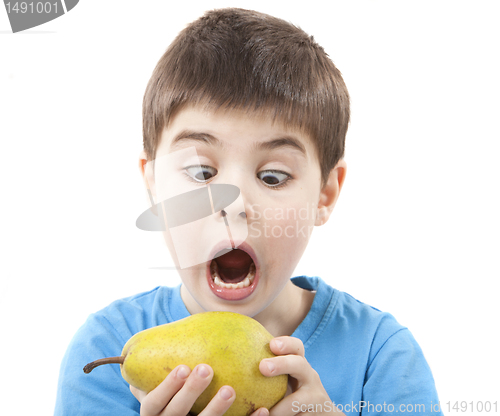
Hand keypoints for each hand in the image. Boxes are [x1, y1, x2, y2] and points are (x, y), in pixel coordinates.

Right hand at [129, 363, 267, 415]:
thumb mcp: (162, 380)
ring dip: (216, 409)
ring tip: (229, 390)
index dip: (166, 387)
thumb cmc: (173, 389)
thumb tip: (182, 325)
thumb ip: (168, 362)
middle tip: (206, 369)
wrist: (186, 413)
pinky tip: (262, 410)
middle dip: (190, 392)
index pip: (154, 403)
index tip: (183, 367)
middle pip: (176, 413)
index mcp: (153, 411)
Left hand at [259, 337, 345, 415]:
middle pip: (300, 364)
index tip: (271, 344)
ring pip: (298, 399)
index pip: (296, 347)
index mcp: (299, 364)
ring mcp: (315, 396)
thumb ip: (266, 369)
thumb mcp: (283, 380)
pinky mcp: (315, 414)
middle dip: (282, 363)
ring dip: (279, 407)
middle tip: (263, 367)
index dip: (286, 343)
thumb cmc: (292, 394)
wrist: (320, 415)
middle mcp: (309, 376)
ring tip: (263, 412)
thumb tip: (225, 360)